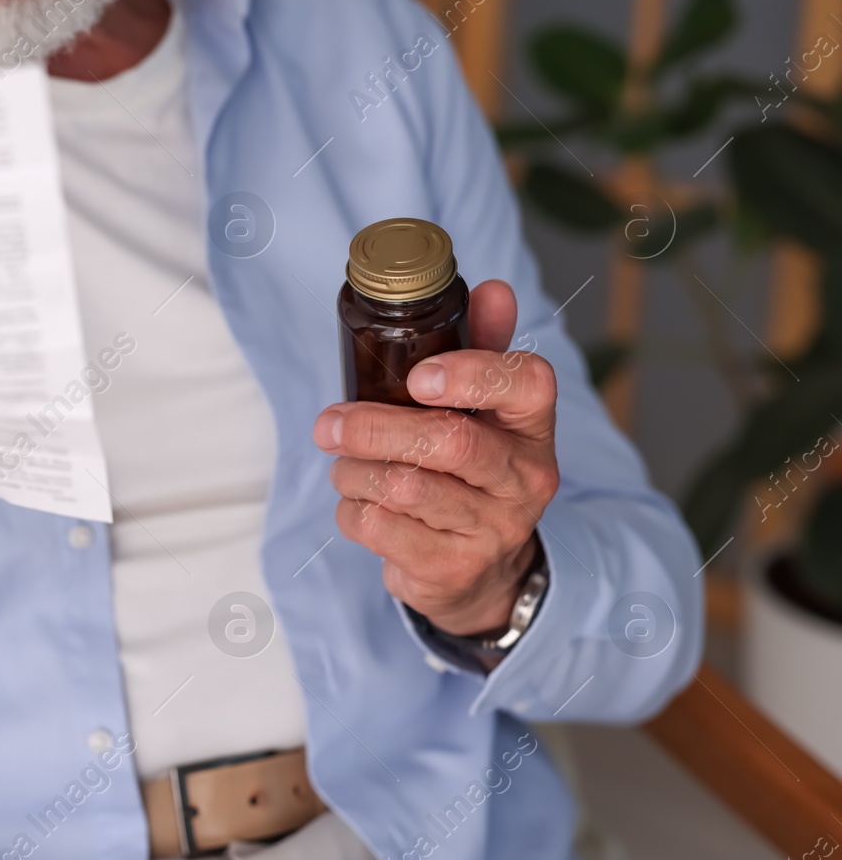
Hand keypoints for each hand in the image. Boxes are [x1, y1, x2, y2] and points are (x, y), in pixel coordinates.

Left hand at [313, 280, 557, 636]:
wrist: (480, 571)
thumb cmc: (470, 471)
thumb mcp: (483, 412)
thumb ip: (484, 348)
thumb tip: (492, 288)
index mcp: (532, 426)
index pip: (527, 383)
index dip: (472, 373)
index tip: (418, 376)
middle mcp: (524, 478)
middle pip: (449, 441)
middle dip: (374, 427)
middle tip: (326, 424)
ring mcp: (493, 528)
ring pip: (406, 487)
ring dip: (353, 470)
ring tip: (342, 463)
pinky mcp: (452, 568)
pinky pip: (382, 529)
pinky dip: (352, 510)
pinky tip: (356, 501)